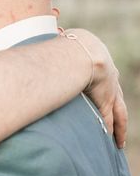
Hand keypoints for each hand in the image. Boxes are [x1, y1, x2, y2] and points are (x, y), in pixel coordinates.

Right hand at [65, 29, 126, 148]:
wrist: (83, 51)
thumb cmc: (72, 44)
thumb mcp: (71, 41)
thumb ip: (64, 41)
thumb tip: (56, 33)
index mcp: (102, 64)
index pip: (107, 82)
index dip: (107, 91)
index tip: (106, 97)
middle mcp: (110, 79)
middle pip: (117, 100)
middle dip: (118, 112)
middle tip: (120, 125)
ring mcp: (110, 92)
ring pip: (119, 113)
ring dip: (119, 127)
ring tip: (119, 141)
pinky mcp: (106, 102)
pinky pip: (110, 120)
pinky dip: (112, 130)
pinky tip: (113, 141)